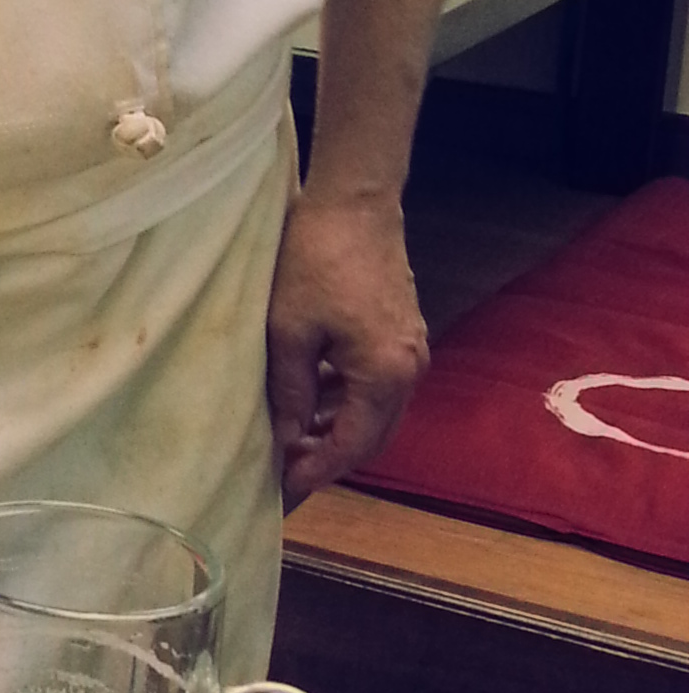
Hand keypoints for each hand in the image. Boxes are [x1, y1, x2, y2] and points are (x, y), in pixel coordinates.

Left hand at [264, 189, 430, 508]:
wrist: (355, 202)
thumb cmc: (315, 260)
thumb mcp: (288, 332)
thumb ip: (291, 392)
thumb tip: (286, 440)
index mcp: (385, 374)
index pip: (352, 445)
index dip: (317, 470)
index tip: (283, 489)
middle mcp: (409, 370)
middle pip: (372, 437)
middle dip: (329, 458)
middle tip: (286, 473)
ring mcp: (410, 351)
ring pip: (375, 412)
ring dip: (337, 430)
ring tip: (291, 441)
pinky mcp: (401, 334)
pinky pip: (376, 385)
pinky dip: (346, 401)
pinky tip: (311, 401)